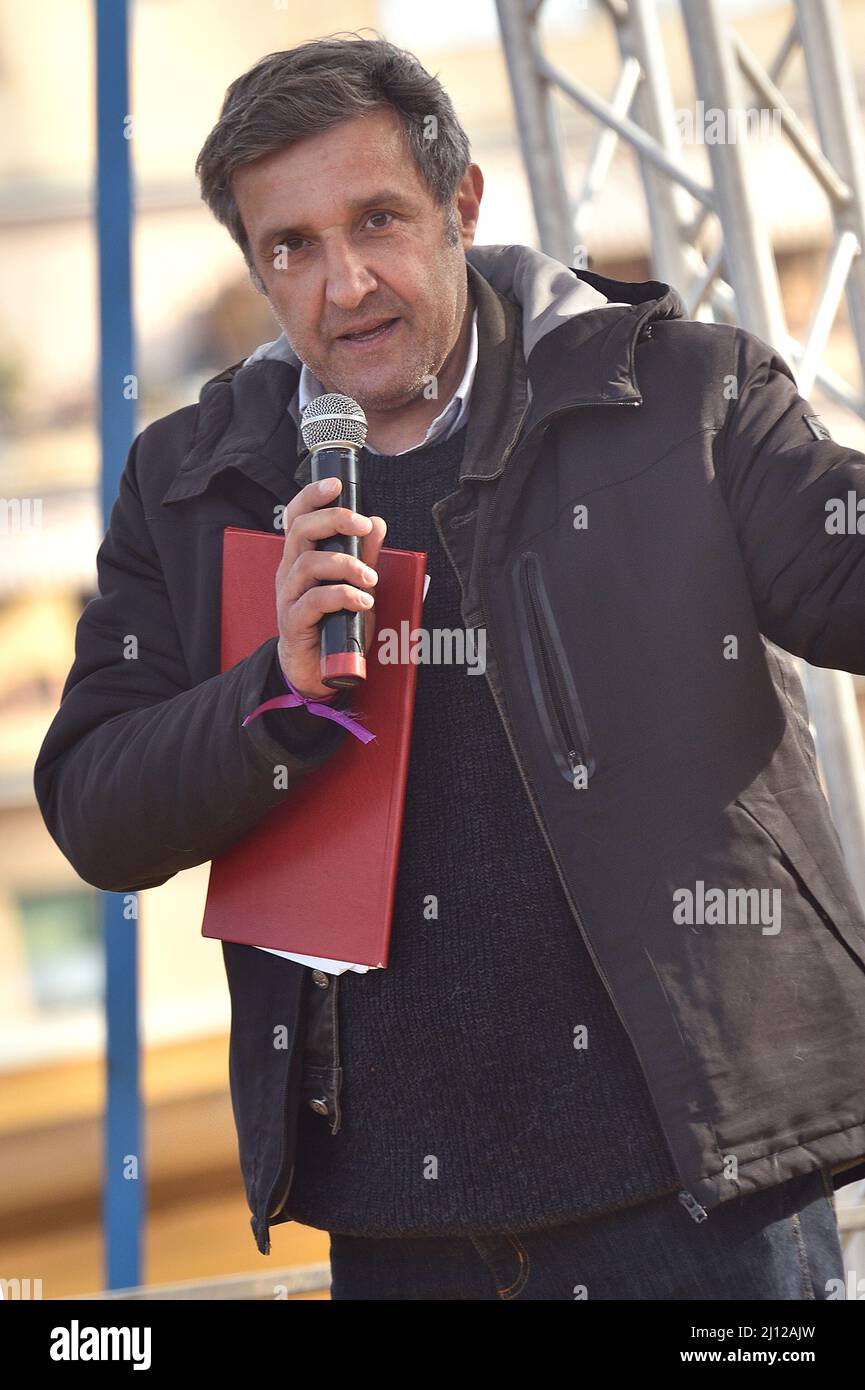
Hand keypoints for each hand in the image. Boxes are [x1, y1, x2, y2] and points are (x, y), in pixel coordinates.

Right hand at [275, 477, 386, 700]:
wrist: (316, 670)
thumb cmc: (333, 624)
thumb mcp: (354, 584)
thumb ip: (364, 555)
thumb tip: (378, 523)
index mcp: (301, 557)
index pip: (297, 517)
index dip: (312, 496)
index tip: (336, 485)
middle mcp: (290, 572)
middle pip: (301, 531)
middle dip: (334, 520)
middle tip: (363, 526)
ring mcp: (289, 597)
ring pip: (308, 564)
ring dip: (345, 565)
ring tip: (370, 579)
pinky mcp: (294, 622)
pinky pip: (313, 600)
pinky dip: (342, 596)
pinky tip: (362, 602)